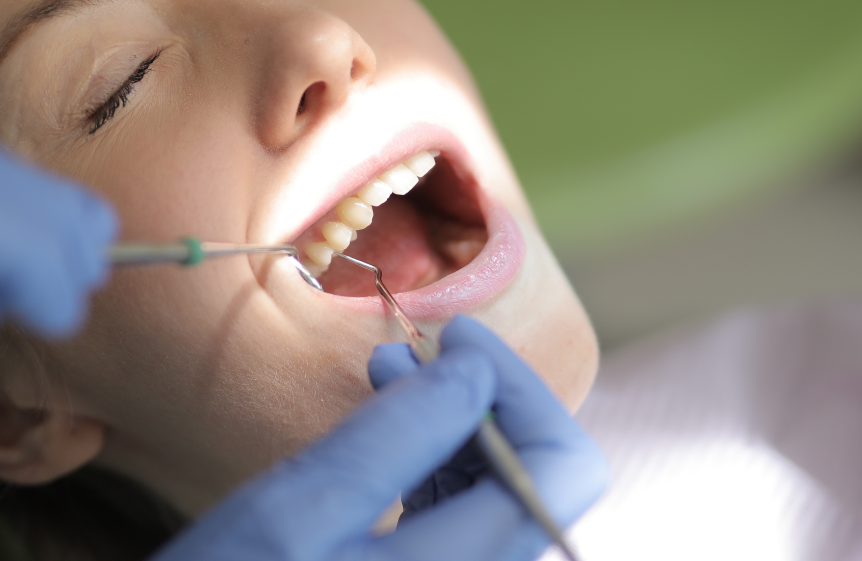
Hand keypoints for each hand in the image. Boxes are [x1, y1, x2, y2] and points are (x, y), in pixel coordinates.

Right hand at [154, 315, 606, 560]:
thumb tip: (474, 369)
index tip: (457, 337)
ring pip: (502, 497)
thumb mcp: (300, 509)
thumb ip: (398, 435)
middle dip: (486, 400)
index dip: (521, 388)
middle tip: (417, 349)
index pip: (561, 469)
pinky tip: (386, 433)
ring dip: (458, 426)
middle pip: (539, 481)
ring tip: (391, 375)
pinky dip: (435, 466)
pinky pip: (462, 523)